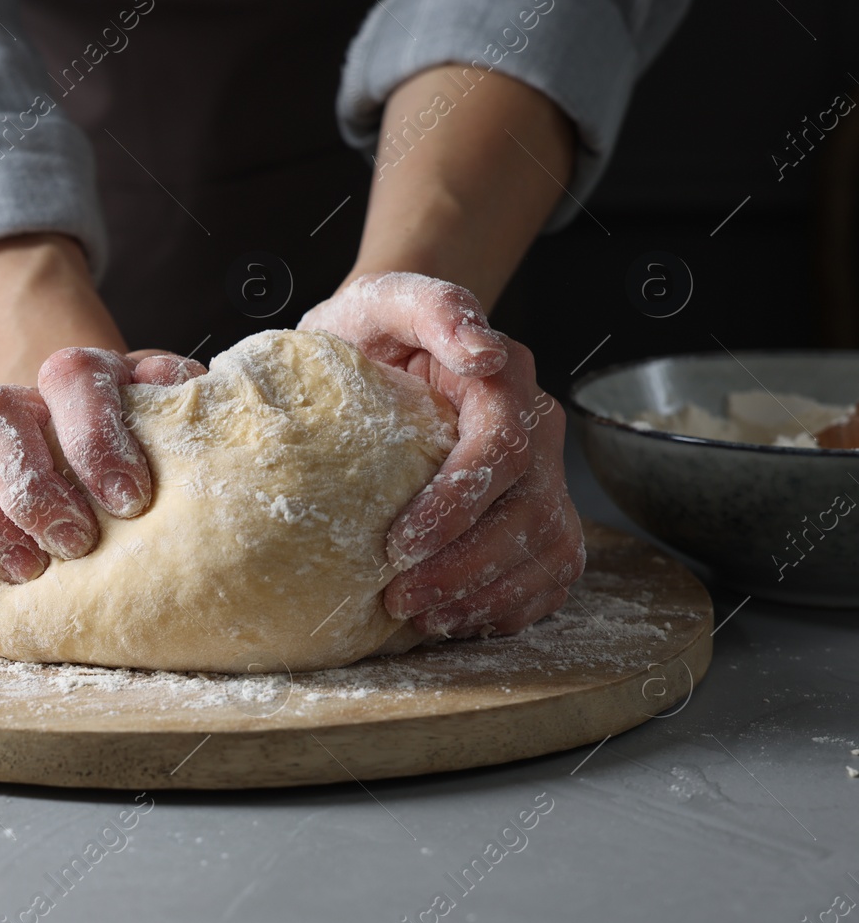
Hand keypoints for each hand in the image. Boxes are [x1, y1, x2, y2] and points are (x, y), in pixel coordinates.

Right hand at [0, 348, 206, 584]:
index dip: (94, 436)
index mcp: (85, 376)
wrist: (115, 470)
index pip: (72, 375)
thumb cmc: (156, 460)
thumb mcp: (182, 437)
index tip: (130, 502)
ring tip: (24, 572)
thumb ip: (188, 423)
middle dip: (27, 487)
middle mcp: (22, 397)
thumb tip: (192, 413)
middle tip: (72, 546)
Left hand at [298, 272, 584, 637]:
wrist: (381, 351)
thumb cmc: (370, 332)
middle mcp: (538, 428)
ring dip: (486, 595)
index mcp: (505, 379)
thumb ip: (430, 306)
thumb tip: (482, 349)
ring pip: (547, 550)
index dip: (455, 505)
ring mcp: (546, 475)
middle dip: (464, 567)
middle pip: (527, 512)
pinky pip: (552, 573)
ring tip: (421, 618)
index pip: (501, 449)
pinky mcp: (541, 513)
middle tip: (399, 599)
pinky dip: (509, 607)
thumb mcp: (381, 301)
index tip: (398, 544)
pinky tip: (457, 620)